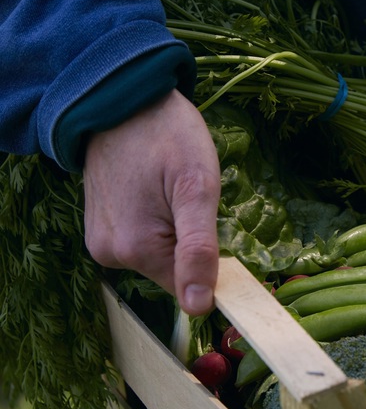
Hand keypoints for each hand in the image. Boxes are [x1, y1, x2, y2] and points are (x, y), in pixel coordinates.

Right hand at [83, 89, 220, 315]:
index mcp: (136, 250)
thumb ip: (198, 249)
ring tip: (172, 189)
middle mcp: (111, 255)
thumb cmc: (168, 135)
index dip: (213, 266)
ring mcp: (102, 242)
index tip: (221, 229)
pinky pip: (144, 240)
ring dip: (177, 230)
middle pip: (174, 270)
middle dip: (193, 241)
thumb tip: (198, 308)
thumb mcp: (198, 187)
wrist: (123, 100)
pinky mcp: (101, 228)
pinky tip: (156, 192)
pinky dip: (159, 223)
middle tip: (192, 196)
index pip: (190, 288)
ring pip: (160, 254)